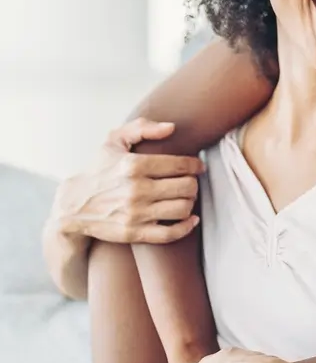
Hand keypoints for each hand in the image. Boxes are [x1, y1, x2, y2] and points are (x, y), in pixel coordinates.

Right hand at [52, 118, 203, 244]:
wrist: (71, 206)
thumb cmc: (98, 170)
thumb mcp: (113, 141)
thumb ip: (141, 128)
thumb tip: (172, 128)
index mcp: (133, 165)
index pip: (181, 165)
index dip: (195, 165)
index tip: (197, 167)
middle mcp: (136, 190)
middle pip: (187, 187)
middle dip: (193, 183)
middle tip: (189, 182)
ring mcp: (135, 213)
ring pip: (183, 208)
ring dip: (190, 202)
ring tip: (185, 197)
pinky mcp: (133, 233)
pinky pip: (171, 234)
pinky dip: (187, 227)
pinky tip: (190, 219)